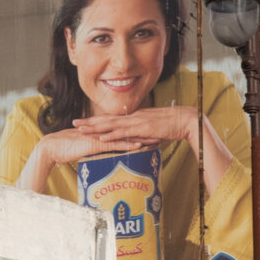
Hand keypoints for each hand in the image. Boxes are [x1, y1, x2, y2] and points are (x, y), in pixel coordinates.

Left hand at [73, 107, 197, 147]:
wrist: (186, 120)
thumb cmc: (173, 127)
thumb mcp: (155, 131)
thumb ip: (145, 135)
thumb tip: (139, 142)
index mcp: (135, 118)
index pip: (112, 120)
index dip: (97, 121)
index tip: (85, 123)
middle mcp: (133, 118)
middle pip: (107, 120)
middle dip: (90, 122)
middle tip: (74, 123)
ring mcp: (137, 122)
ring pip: (111, 125)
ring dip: (95, 127)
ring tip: (81, 130)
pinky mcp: (142, 128)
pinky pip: (124, 132)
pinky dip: (111, 135)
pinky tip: (101, 137)